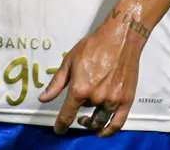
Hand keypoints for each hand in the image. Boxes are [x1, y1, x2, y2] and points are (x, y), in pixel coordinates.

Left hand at [38, 13, 145, 137]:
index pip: (66, 115)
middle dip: (79, 117)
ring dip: (92, 125)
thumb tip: (43, 98)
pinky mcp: (126, 100)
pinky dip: (109, 131)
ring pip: (100, 121)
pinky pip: (117, 123)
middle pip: (84, 115)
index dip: (61, 125)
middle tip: (78, 116)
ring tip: (88, 121)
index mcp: (79, 89)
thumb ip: (56, 83)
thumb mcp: (69, 62)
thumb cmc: (94, 46)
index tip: (59, 129)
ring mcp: (112, 100)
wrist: (120, 38)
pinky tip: (103, 131)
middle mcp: (96, 97)